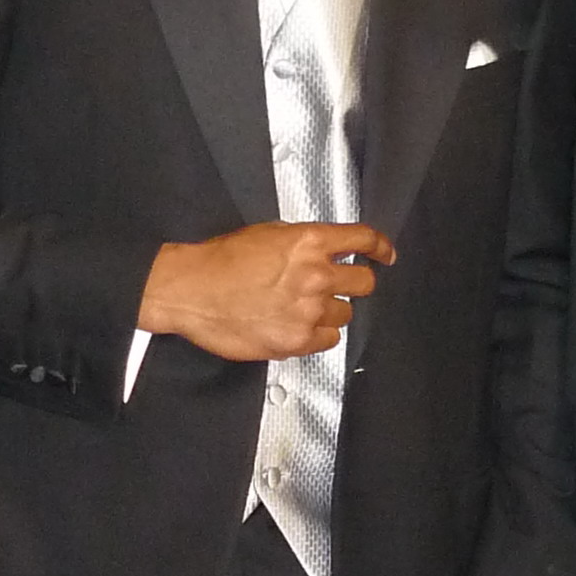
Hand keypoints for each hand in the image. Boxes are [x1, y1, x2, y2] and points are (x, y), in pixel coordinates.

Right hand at [139, 222, 393, 361]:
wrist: (190, 290)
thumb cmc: (220, 260)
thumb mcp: (267, 234)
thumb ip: (303, 243)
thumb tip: (325, 253)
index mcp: (310, 241)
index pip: (363, 240)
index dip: (380, 247)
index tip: (386, 255)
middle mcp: (316, 275)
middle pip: (364, 283)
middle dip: (354, 284)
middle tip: (337, 288)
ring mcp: (308, 311)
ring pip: (346, 314)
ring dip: (331, 311)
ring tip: (302, 309)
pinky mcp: (296, 341)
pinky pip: (328, 340)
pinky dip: (317, 334)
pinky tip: (296, 326)